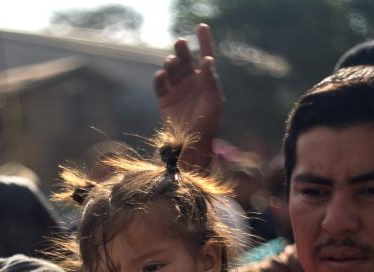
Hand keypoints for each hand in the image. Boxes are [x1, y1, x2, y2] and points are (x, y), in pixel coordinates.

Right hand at [154, 24, 223, 163]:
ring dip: (170, 63)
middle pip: (185, 60)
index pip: (204, 56)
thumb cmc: (208, 124)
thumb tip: (207, 59)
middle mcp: (191, 83)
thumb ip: (211, 80)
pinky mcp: (164, 100)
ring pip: (171, 69)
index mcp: (205, 82)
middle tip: (180, 44)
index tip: (202, 26)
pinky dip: (159, 77)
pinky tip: (162, 76)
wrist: (191, 143)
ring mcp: (177, 91)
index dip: (204, 41)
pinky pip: (159, 84)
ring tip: (171, 63)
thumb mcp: (214, 102)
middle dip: (182, 50)